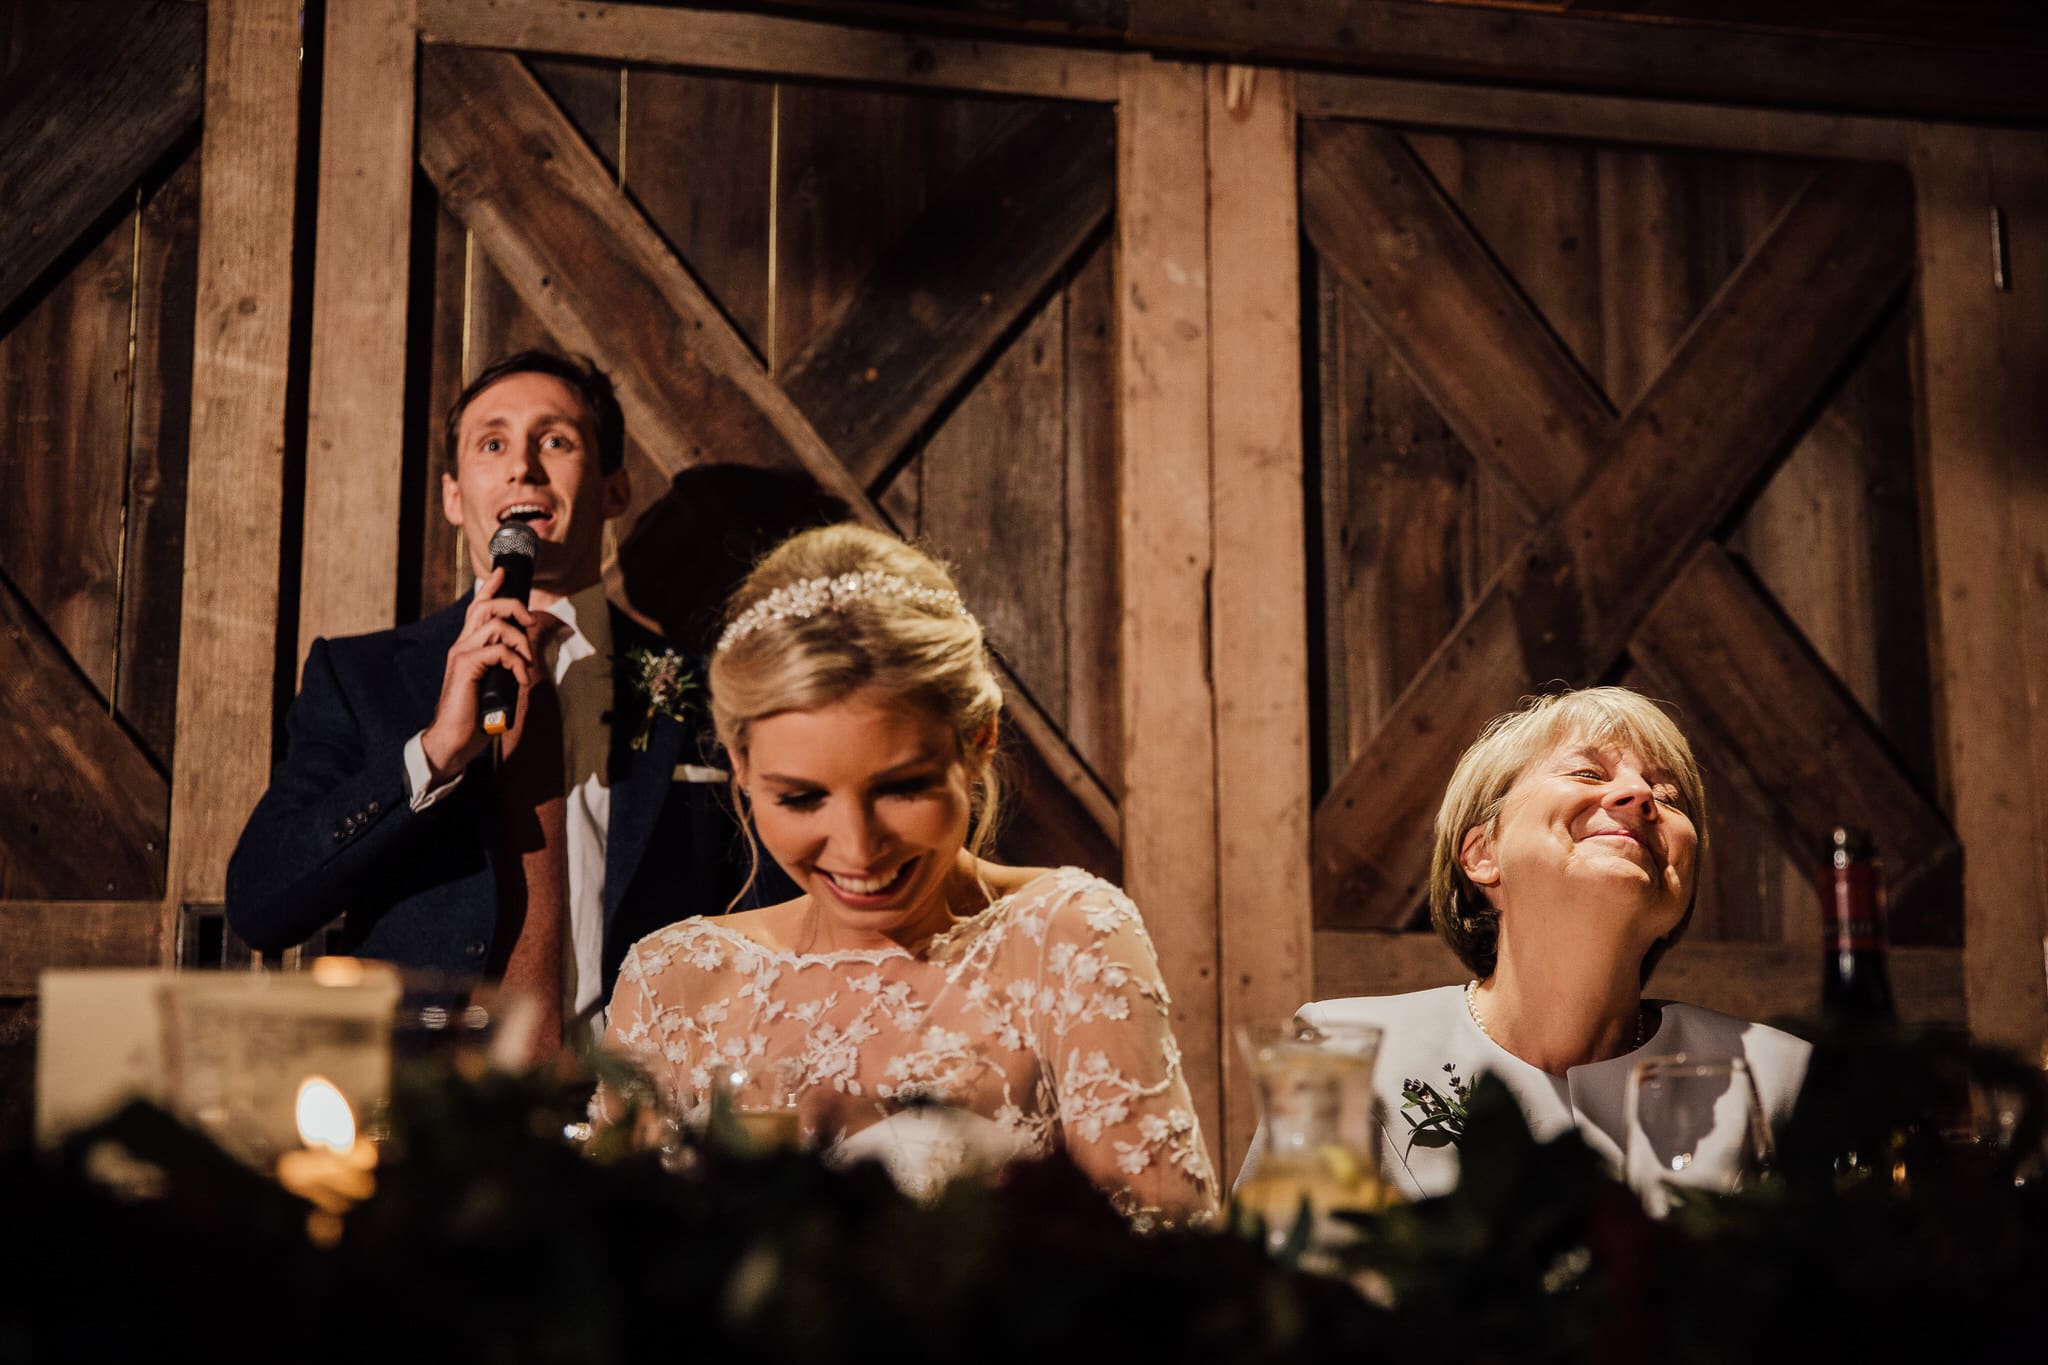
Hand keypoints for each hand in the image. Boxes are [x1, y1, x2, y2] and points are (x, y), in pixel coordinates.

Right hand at [419, 568, 538, 781]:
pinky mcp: (466, 667)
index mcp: (468, 647)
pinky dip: (517, 662)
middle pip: (486, 606)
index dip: (491, 588)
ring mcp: (462, 655)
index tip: (503, 572)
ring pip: (495, 624)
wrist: (453, 741)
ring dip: (520, 641)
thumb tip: (525, 659)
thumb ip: (504, 668)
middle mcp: (462, 646)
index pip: (477, 608)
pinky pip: (498, 650)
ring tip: (527, 663)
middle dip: (514, 606)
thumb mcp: (494, 685)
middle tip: (530, 623)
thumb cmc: (474, 717)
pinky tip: (522, 680)